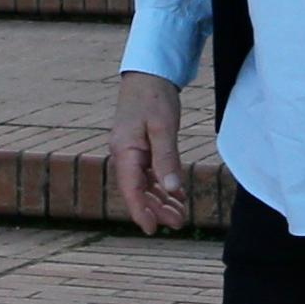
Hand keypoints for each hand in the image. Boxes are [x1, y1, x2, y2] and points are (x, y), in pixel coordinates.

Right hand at [107, 71, 189, 233]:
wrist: (149, 73)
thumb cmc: (154, 97)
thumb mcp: (163, 127)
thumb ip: (166, 158)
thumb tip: (172, 188)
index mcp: (124, 151)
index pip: (131, 190)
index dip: (141, 211)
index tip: (152, 230)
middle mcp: (124, 155)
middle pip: (138, 191)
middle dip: (157, 209)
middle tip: (179, 224)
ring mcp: (131, 151)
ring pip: (144, 184)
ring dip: (161, 199)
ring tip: (180, 215)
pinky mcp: (140, 147)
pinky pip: (148, 173)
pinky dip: (162, 185)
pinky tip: (176, 194)